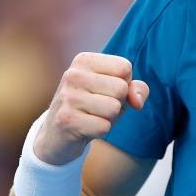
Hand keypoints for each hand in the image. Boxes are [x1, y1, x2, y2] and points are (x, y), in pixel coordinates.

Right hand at [34, 52, 149, 164]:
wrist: (57, 136)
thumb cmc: (93, 108)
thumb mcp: (116, 92)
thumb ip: (136, 89)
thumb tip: (138, 101)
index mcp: (84, 60)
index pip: (125, 67)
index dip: (124, 84)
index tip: (105, 91)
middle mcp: (73, 74)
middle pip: (121, 88)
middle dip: (117, 103)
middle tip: (98, 108)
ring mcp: (68, 97)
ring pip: (114, 108)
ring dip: (109, 118)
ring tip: (92, 117)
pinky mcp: (66, 120)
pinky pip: (104, 127)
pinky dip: (100, 131)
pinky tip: (85, 129)